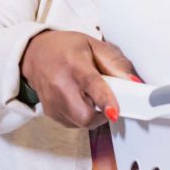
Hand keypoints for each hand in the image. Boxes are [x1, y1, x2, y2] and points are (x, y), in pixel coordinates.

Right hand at [20, 30, 135, 127]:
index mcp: (74, 65)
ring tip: (88, 95)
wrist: (34, 53)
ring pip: (81, 122)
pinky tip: (78, 99)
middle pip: (86, 115)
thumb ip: (114, 64)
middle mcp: (60, 85)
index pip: (91, 85)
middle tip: (105, 101)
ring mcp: (53, 101)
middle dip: (102, 114)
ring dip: (92, 114)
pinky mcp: (50, 112)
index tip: (114, 113)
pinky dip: (81, 116)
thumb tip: (134, 82)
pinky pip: (74, 124)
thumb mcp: (93, 46)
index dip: (105, 101)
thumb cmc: (65, 48)